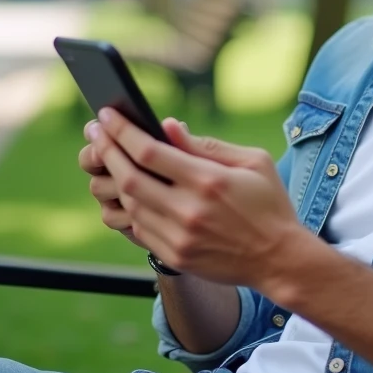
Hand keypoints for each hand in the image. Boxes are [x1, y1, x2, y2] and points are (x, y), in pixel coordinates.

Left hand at [87, 108, 305, 290]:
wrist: (278, 258)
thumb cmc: (269, 204)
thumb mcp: (252, 162)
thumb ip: (206, 145)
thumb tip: (167, 126)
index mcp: (208, 181)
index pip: (150, 152)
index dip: (122, 131)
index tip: (107, 114)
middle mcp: (188, 210)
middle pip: (129, 177)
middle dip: (106, 149)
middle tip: (95, 130)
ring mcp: (178, 237)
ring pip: (128, 203)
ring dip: (112, 177)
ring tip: (106, 156)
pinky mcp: (174, 255)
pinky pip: (137, 228)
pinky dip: (126, 206)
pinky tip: (125, 189)